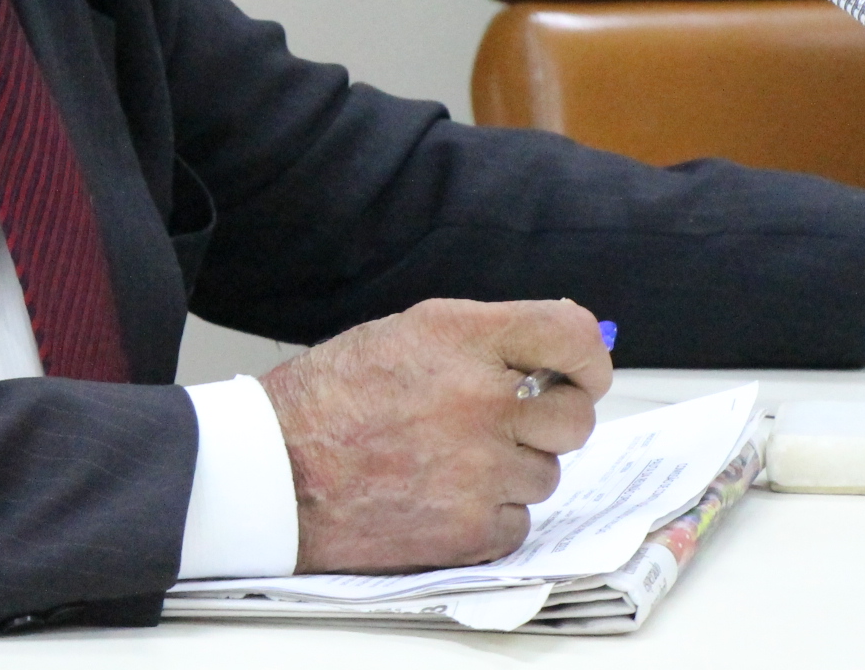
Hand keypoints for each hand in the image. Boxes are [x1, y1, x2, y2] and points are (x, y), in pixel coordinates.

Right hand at [258, 298, 610, 573]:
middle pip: (575, 417)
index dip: (590, 356)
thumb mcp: (407, 334)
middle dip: (554, 419)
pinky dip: (491, 515)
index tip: (586, 370)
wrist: (273, 471)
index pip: (570, 336)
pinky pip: (518, 522)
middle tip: (515, 422)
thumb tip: (563, 342)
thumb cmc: (329, 399)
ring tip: (452, 460)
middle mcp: (480, 401)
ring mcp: (478, 470)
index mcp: (461, 339)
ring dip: (513, 469)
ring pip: (546, 474)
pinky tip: (445, 497)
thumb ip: (486, 338)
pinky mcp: (469, 530)